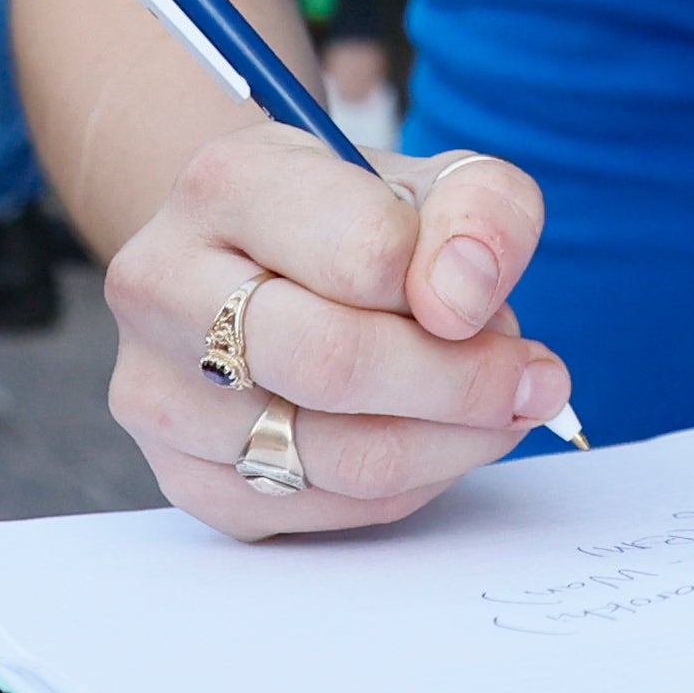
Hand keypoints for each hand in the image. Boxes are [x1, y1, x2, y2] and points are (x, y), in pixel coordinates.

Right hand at [101, 130, 570, 538]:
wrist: (260, 263)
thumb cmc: (357, 220)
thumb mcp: (435, 182)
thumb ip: (482, 212)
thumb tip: (464, 300)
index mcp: (226, 184)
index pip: (363, 254)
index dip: (456, 291)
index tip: (499, 310)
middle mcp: (163, 284)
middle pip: (334, 364)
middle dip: (462, 384)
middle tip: (533, 383)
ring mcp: (160, 391)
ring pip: (334, 454)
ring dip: (450, 443)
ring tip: (494, 408)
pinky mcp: (183, 478)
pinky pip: (319, 509)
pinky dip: (405, 486)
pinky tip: (433, 443)